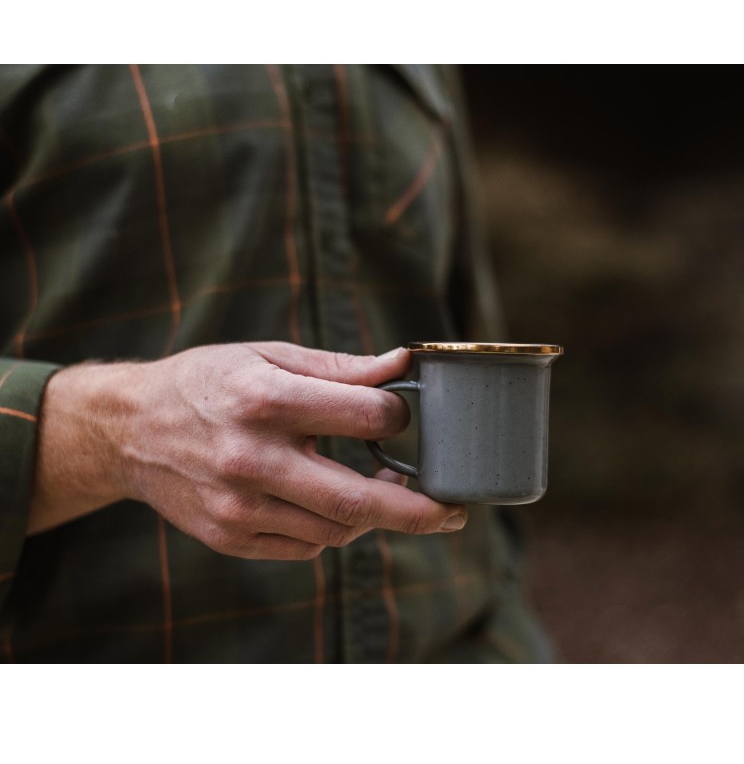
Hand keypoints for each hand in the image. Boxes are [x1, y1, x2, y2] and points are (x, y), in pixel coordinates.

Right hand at [31, 343, 467, 558]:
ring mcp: (237, 506)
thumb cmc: (207, 381)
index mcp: (265, 399)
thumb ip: (338, 367)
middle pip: (355, 498)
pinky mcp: (229, 537)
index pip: (364, 415)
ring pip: (335, 530)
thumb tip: (402, 364)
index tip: (402, 415)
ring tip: (385, 489)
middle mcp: (250, 458)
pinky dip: (331, 528)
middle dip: (418, 510)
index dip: (398, 415)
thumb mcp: (266, 354)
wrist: (130, 429)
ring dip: (373, 515)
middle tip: (456, 513)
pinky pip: (304, 547)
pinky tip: (328, 501)